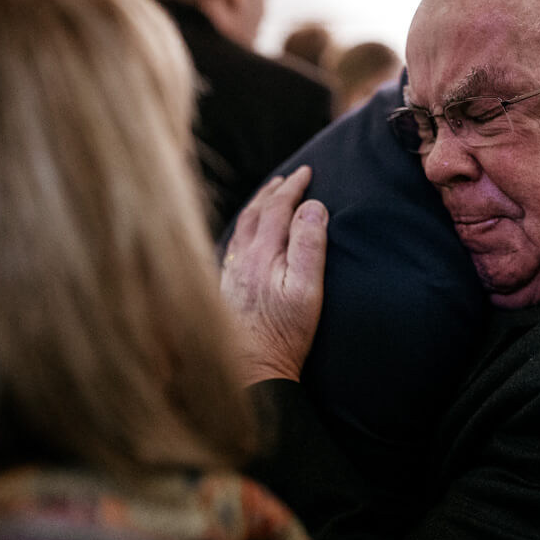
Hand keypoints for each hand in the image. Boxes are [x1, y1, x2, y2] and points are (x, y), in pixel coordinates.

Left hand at [220, 166, 327, 384]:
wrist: (251, 367)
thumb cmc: (284, 332)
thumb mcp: (307, 288)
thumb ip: (309, 244)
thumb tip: (312, 206)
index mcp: (263, 253)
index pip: (278, 207)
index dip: (293, 187)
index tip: (307, 171)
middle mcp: (242, 258)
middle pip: (255, 212)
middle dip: (274, 190)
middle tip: (289, 177)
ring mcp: (231, 273)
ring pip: (241, 227)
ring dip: (256, 205)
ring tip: (268, 196)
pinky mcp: (227, 288)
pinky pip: (234, 244)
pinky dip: (245, 227)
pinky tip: (248, 235)